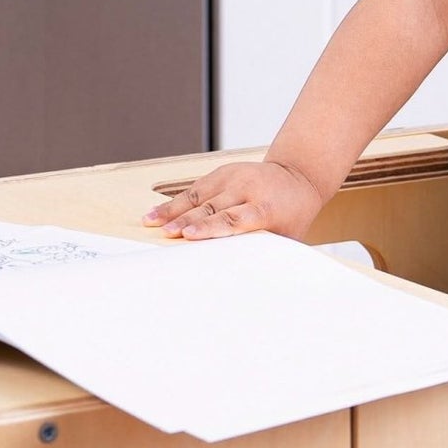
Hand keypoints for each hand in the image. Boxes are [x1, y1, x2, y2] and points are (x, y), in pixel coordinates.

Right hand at [144, 159, 324, 241]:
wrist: (296, 176)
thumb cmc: (292, 214)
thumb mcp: (288, 235)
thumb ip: (266, 250)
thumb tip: (245, 276)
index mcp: (265, 207)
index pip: (233, 218)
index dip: (209, 227)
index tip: (189, 236)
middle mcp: (247, 188)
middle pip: (211, 207)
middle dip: (185, 221)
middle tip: (164, 234)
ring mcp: (233, 177)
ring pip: (198, 195)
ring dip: (173, 210)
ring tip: (151, 222)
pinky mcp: (223, 171)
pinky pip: (196, 188)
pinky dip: (176, 201)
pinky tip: (159, 212)